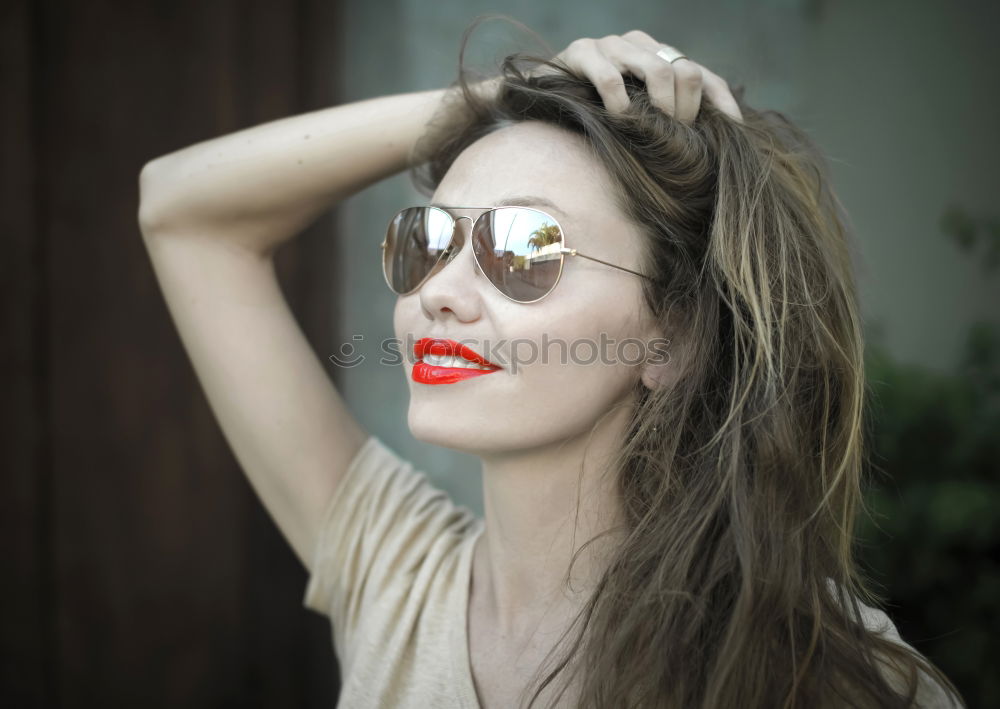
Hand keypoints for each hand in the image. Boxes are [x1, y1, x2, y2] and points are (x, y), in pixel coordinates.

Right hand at [543, 30, 741, 123]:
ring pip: (658, 69)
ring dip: (661, 108)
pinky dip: (620, 102)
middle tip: (675, 138)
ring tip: (651, 132)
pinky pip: (611, 76)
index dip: (723, 103)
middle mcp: (640, 45)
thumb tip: (701, 154)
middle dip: (685, 111)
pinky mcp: (581, 53)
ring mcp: (611, 45)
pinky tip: (616, 120)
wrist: (534, 100)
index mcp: (657, 59)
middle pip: (685, 71)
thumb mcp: (633, 121)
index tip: (734, 133)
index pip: (704, 76)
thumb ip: (660, 125)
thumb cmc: (587, 116)